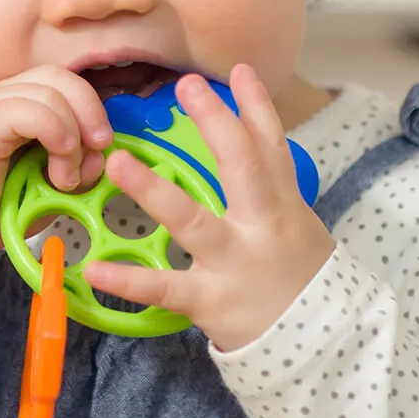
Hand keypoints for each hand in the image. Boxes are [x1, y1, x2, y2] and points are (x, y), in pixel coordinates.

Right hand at [0, 65, 111, 309]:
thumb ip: (77, 167)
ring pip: (51, 91)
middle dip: (91, 112)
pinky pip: (29, 109)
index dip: (92, 109)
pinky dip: (56, 134)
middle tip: (97, 151)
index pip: (66, 82)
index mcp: (17, 105)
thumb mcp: (48, 188)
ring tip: (66, 177)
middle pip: (62, 77)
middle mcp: (1, 97)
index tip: (101, 150)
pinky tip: (57, 168)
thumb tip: (103, 155)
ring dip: (73, 135)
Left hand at [82, 65, 335, 351]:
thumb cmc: (299, 281)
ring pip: (193, 220)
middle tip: (186, 84)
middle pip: (241, 165)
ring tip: (117, 162)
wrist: (325, 347)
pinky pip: (165, 288)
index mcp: (282, 207)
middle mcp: (262, 226)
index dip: (256, 107)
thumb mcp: (298, 228)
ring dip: (153, 190)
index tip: (238, 70)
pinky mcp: (212, 300)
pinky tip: (93, 269)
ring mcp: (235, 263)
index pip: (271, 148)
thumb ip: (271, 190)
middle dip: (216, 123)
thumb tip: (250, 142)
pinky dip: (128, 281)